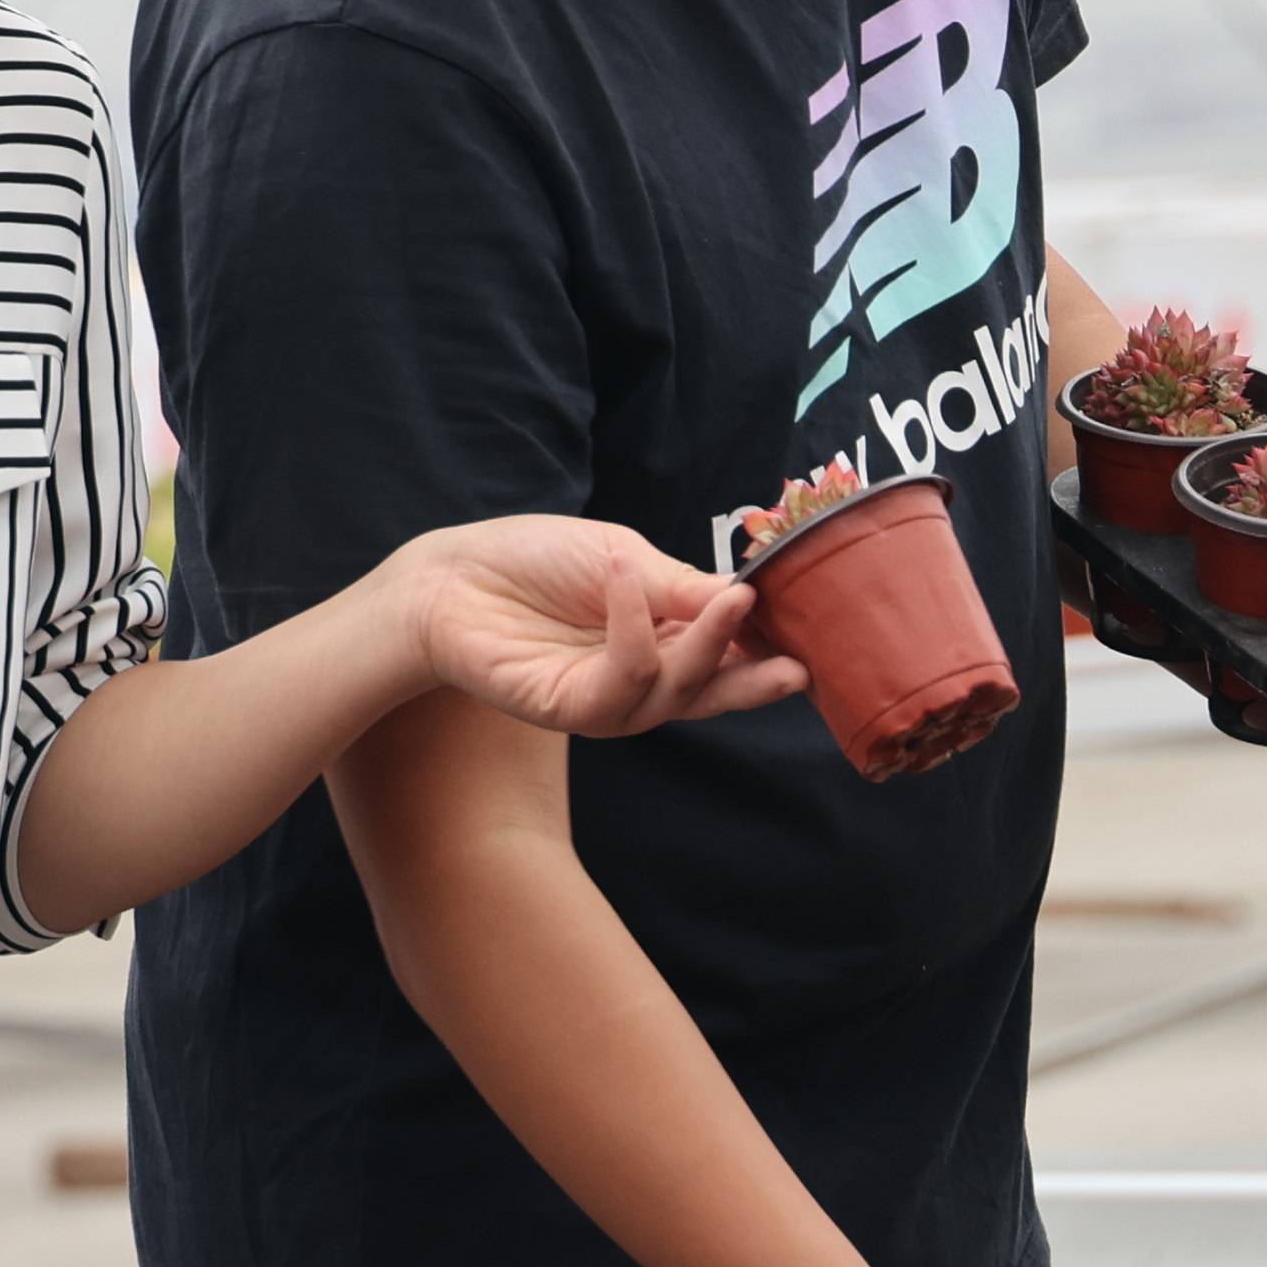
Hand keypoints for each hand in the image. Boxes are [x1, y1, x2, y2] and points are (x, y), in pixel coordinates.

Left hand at [389, 517, 807, 739]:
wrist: (455, 575)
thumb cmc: (535, 559)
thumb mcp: (623, 556)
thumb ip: (681, 586)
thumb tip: (754, 599)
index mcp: (663, 636)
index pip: (727, 653)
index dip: (765, 648)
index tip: (810, 635)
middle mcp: (643, 675)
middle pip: (712, 690)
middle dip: (756, 682)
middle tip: (797, 668)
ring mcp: (609, 699)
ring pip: (676, 692)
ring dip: (708, 646)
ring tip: (733, 602)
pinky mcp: (572, 710)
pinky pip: (621, 680)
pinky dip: (634, 631)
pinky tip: (628, 584)